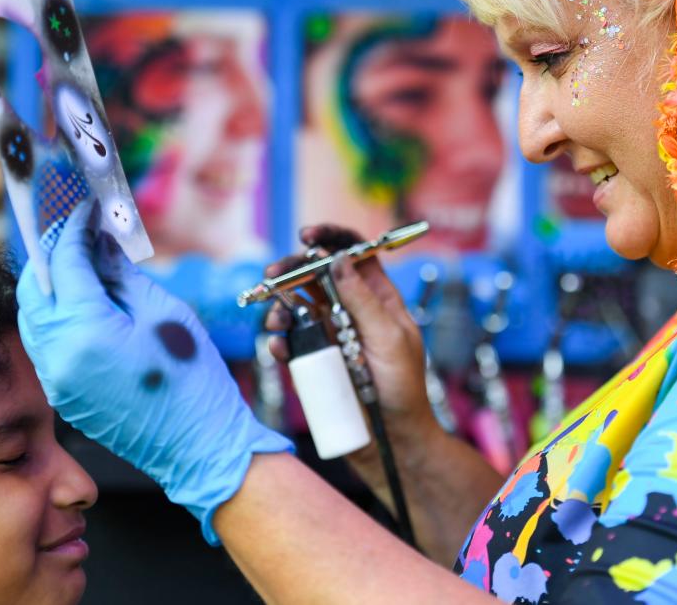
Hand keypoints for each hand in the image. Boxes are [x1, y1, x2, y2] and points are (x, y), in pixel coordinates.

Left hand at [17, 203, 292, 543]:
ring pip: (33, 316)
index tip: (86, 208)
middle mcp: (57, 355)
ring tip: (83, 262)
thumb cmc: (193, 378)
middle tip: (78, 230)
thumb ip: (122, 274)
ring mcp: (55, 379)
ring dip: (51, 284)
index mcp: (83, 330)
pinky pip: (45, 342)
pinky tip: (87, 301)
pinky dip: (57, 314)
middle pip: (34, 287)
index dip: (74, 228)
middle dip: (52, 253)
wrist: (200, 446)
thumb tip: (100, 242)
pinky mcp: (63, 394)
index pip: (64, 262)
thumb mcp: (163, 311)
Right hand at [265, 225, 438, 463]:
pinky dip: (280, 341)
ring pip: (296, 307)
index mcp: (378, 298)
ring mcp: (330, 335)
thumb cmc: (403, 389)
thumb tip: (338, 260)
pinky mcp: (313, 361)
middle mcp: (350, 311)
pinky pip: (290, 343)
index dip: (331, 238)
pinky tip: (280, 346)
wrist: (391, 441)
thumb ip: (363, 300)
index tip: (307, 236)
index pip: (354, 254)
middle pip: (316, 276)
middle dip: (292, 269)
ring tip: (276, 320)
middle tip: (273, 274)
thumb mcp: (389, 338)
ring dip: (280, 306)